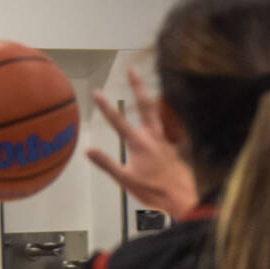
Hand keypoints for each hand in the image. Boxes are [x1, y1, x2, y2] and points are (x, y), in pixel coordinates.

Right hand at [85, 68, 197, 219]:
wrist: (181, 198)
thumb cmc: (152, 191)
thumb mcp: (125, 180)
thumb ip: (107, 163)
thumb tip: (88, 150)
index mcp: (139, 144)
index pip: (118, 122)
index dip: (106, 107)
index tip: (96, 92)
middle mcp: (153, 136)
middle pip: (145, 105)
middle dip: (137, 86)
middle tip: (132, 70)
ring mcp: (166, 139)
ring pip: (159, 111)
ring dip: (152, 96)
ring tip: (149, 84)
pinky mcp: (174, 145)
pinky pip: (169, 124)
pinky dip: (164, 114)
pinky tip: (163, 113)